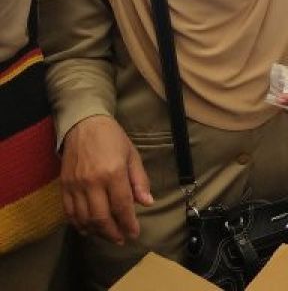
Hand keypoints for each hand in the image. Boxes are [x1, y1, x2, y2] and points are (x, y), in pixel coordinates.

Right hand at [61, 115, 152, 244]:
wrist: (84, 125)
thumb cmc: (113, 138)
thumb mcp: (132, 155)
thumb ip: (140, 180)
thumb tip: (147, 203)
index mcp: (113, 173)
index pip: (122, 206)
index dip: (129, 223)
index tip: (134, 233)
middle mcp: (92, 182)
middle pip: (101, 217)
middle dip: (113, 232)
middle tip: (122, 239)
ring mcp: (76, 185)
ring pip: (84, 218)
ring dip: (96, 231)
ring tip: (108, 235)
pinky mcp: (64, 186)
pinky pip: (69, 212)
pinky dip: (78, 224)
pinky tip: (87, 228)